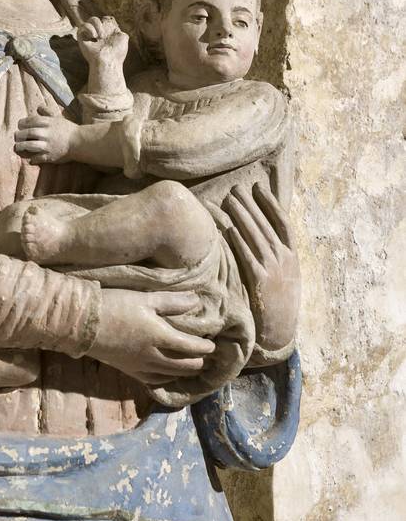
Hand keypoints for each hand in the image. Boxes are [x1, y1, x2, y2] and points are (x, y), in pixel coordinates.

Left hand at [14, 106, 79, 164]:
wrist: (80, 142)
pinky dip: (33, 159)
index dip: (22, 123)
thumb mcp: (58, 118)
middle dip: (19, 134)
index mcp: (48, 123)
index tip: (20, 125)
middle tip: (16, 136)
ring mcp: (48, 145)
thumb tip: (39, 107)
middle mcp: (47, 133)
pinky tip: (30, 159)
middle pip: (28, 132)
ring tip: (18, 147)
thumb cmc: (68, 129)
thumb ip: (47, 112)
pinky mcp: (50, 156)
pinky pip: (38, 158)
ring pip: (30, 145)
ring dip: (22, 146)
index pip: (31, 121)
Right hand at [77, 15, 128, 70]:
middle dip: (102, 24)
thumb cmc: (116, 53)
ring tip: (99, 37)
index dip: (108, 20)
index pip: (105, 20)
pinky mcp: (82, 38)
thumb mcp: (124, 38)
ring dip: (97, 25)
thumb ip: (120, 29)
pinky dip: (89, 28)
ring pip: (90, 20)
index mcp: (108, 34)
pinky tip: (94, 36)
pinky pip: (82, 26)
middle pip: (98, 19)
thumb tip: (115, 27)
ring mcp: (90, 36)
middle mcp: (99, 34)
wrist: (108, 62)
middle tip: (104, 35)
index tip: (112, 27)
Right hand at [88, 289, 215, 384]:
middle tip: (206, 358)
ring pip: (171, 375)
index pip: (191, 347)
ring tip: (193, 368)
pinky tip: (168, 376)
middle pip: (184, 365)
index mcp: (160, 336)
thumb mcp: (144, 298)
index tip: (212, 345)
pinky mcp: (128, 370)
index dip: (204, 348)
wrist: (83, 324)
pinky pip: (154, 380)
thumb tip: (195, 300)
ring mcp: (140, 366)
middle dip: (198, 362)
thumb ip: (172, 302)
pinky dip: (166, 379)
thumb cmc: (115, 306)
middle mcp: (154, 355)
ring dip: (185, 372)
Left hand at [208, 182, 299, 351]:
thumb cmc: (278, 306)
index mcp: (291, 257)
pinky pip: (247, 256)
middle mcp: (284, 260)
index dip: (270, 203)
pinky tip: (229, 227)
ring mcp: (273, 270)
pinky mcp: (260, 281)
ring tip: (229, 199)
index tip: (259, 187)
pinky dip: (238, 240)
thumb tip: (261, 240)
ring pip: (256, 236)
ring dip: (242, 216)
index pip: (282, 223)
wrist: (280, 333)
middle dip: (250, 204)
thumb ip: (276, 260)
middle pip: (265, 225)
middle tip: (236, 187)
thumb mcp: (285, 279)